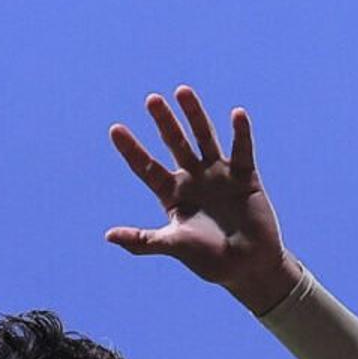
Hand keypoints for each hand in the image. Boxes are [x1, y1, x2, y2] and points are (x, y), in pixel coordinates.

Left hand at [106, 87, 293, 314]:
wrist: (249, 267)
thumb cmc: (211, 261)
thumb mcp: (175, 246)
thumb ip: (144, 240)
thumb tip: (108, 236)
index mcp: (173, 195)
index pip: (146, 168)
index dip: (131, 150)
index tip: (115, 129)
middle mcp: (193, 179)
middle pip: (174, 144)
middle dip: (163, 122)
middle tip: (151, 100)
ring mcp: (218, 174)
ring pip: (203, 137)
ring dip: (194, 114)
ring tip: (182, 91)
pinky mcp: (244, 175)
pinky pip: (241, 149)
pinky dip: (240, 132)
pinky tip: (236, 113)